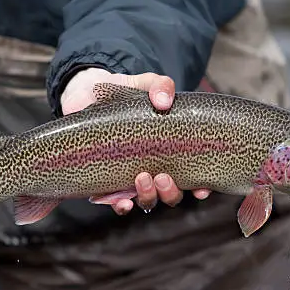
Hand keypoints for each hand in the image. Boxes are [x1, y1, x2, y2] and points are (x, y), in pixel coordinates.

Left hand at [62, 68, 211, 214]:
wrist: (87, 95)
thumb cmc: (125, 93)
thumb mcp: (146, 84)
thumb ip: (160, 86)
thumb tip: (164, 101)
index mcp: (170, 152)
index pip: (193, 177)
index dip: (201, 188)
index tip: (202, 188)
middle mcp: (155, 170)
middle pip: (171, 195)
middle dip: (171, 192)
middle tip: (164, 176)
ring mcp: (132, 178)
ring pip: (148, 201)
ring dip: (149, 196)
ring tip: (142, 178)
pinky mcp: (107, 182)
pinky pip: (117, 203)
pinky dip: (122, 206)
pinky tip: (122, 201)